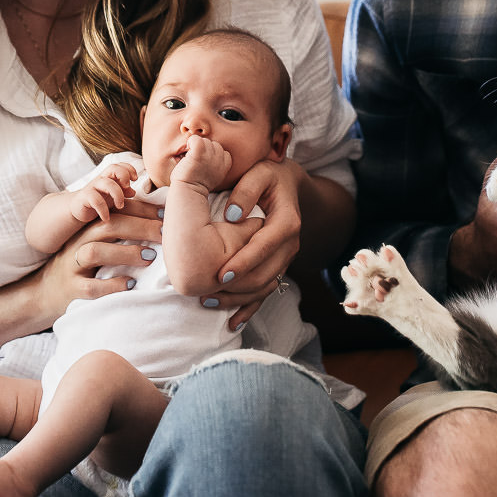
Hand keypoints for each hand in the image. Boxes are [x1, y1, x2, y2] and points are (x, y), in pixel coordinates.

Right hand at [32, 204, 161, 323]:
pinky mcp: (72, 288)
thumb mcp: (95, 243)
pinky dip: (112, 285)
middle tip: (165, 233)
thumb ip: (118, 232)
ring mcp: (73, 265)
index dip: (141, 210)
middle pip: (108, 226)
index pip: (116, 211)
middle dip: (139, 227)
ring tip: (150, 257)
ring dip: (125, 253)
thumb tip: (158, 224)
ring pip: (95, 252)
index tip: (165, 213)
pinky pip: (90, 286)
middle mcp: (79, 241)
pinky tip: (131, 284)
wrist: (45, 291)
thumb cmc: (82, 264)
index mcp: (89, 227)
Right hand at [70, 169, 132, 223]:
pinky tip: (106, 218)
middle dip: (123, 175)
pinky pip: (96, 200)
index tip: (135, 179)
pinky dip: (103, 210)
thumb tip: (133, 192)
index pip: (120, 165)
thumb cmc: (99, 200)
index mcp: (109, 177)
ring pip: (107, 183)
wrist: (78, 209)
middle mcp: (101, 179)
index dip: (129, 168)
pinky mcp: (85, 197)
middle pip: (113, 168)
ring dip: (118, 195)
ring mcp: (92, 187)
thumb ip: (124, 192)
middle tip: (127, 188)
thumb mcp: (113, 196)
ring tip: (120, 206)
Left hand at [171, 136, 230, 191]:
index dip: (212, 155)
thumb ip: (216, 164)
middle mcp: (220, 159)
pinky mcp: (199, 152)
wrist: (188, 192)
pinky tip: (187, 153)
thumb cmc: (196, 186)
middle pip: (214, 144)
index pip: (223, 151)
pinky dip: (190, 143)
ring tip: (191, 159)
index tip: (204, 164)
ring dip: (197, 147)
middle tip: (196, 162)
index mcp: (225, 165)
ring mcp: (210, 155)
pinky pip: (195, 139)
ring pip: (205, 141)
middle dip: (205, 150)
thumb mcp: (214, 176)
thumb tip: (209, 156)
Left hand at [211, 158, 305, 329]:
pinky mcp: (278, 265)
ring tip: (209, 302)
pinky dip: (250, 308)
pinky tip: (233, 322)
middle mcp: (290, 244)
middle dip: (237, 287)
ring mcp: (285, 258)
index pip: (265, 245)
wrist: (288, 184)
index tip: (220, 275)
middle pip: (266, 273)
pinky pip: (266, 291)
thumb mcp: (259, 174)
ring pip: (265, 286)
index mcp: (286, 221)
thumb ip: (246, 191)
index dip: (243, 262)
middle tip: (207, 294)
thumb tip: (231, 216)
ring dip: (239, 299)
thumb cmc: (268, 176)